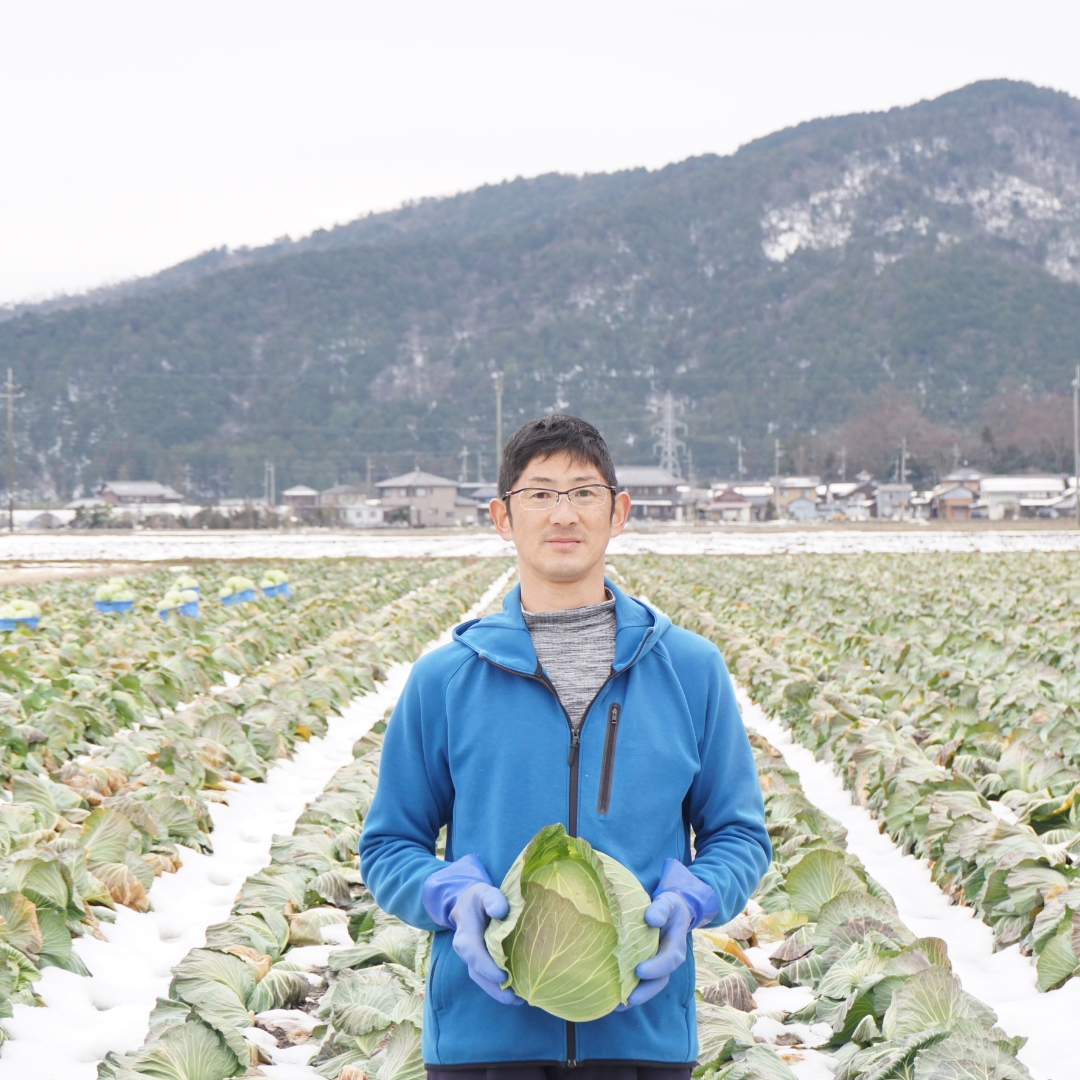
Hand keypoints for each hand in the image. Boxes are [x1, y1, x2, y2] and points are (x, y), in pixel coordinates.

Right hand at [449, 882, 524, 1005]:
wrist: (465, 902)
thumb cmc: (478, 897)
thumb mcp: (484, 891)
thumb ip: (493, 899)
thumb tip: (501, 912)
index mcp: (465, 933)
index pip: (474, 954)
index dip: (487, 967)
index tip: (503, 977)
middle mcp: (464, 949)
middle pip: (476, 972)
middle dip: (493, 987)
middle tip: (513, 998)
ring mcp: (470, 957)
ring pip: (480, 978)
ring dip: (496, 991)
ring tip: (517, 1000)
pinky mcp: (477, 960)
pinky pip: (484, 976)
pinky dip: (497, 985)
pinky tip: (514, 992)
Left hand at [617, 891, 692, 1008]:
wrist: (669, 911)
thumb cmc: (667, 907)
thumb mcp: (668, 902)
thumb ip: (661, 909)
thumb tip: (651, 919)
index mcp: (675, 946)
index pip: (668, 961)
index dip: (655, 968)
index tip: (639, 971)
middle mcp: (667, 960)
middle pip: (660, 981)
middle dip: (645, 991)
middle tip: (628, 998)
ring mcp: (657, 966)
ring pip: (650, 986)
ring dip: (636, 997)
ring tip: (618, 1006)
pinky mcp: (647, 967)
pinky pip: (640, 983)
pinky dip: (629, 992)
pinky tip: (613, 1000)